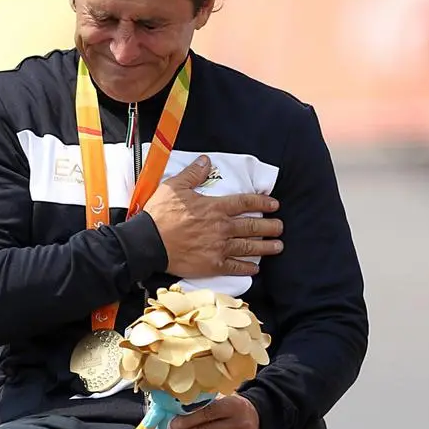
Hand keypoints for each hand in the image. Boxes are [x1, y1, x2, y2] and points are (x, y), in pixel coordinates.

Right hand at [144, 156, 282, 278]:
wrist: (148, 243)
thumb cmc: (160, 214)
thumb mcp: (175, 187)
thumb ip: (193, 173)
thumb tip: (206, 160)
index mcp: (215, 207)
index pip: (245, 202)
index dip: (262, 202)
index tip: (274, 204)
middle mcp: (222, 227)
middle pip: (252, 226)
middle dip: (270, 226)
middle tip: (280, 227)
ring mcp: (219, 247)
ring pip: (248, 246)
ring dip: (265, 247)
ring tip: (277, 246)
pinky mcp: (212, 265)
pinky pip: (235, 266)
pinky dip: (247, 267)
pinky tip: (255, 268)